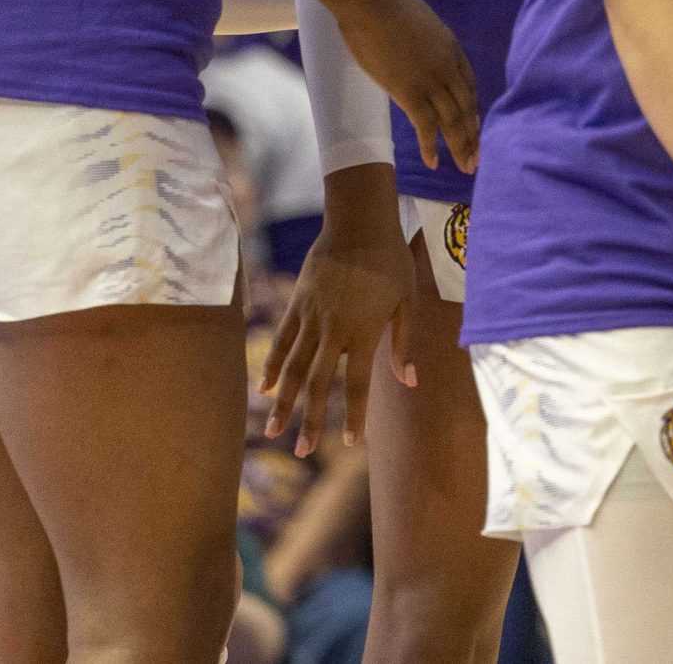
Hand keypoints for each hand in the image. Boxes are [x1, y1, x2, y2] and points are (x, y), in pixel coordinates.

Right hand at [260, 189, 413, 456]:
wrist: (359, 222)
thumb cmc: (392, 261)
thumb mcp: (408, 301)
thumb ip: (404, 343)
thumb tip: (408, 382)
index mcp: (365, 333)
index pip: (356, 385)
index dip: (352, 416)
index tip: (349, 443)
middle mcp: (334, 331)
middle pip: (318, 385)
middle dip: (309, 421)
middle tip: (302, 452)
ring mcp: (311, 318)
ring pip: (292, 368)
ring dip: (282, 403)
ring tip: (273, 431)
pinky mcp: (297, 304)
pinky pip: (281, 341)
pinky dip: (271, 367)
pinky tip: (264, 389)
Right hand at [335, 0, 476, 170]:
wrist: (372, 4)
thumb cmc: (388, 4)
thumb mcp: (421, 20)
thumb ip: (426, 38)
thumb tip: (419, 43)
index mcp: (452, 48)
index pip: (469, 85)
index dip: (472, 108)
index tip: (475, 124)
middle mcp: (448, 68)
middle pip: (466, 107)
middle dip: (473, 135)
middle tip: (478, 158)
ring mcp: (430, 81)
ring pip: (452, 121)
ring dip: (461, 146)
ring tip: (466, 167)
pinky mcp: (409, 92)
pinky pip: (426, 125)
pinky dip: (431, 146)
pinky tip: (434, 163)